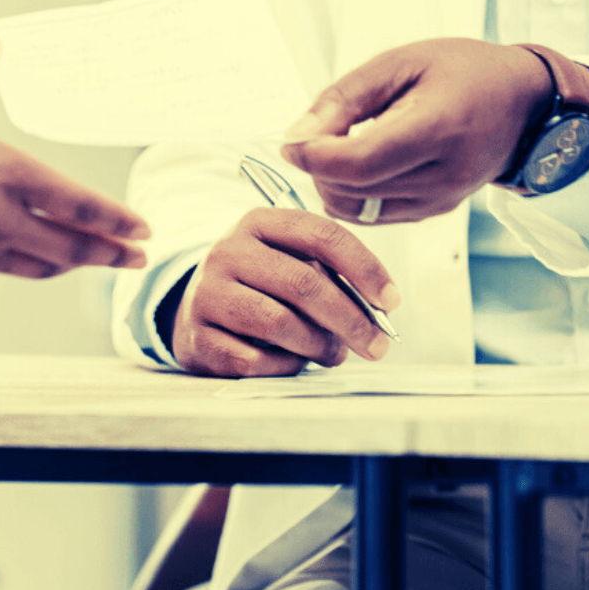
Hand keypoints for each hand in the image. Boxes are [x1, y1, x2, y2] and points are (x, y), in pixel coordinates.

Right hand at [0, 38, 149, 280]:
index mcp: (4, 174)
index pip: (77, 203)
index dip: (114, 218)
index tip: (142, 227)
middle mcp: (2, 218)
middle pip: (72, 244)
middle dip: (111, 251)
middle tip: (139, 255)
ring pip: (43, 264)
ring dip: (76, 263)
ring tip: (96, 261)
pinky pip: (7, 270)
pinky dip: (32, 266)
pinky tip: (35, 261)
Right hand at [171, 208, 397, 376]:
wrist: (196, 312)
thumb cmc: (260, 287)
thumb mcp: (287, 262)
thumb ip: (328, 276)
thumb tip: (376, 312)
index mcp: (258, 222)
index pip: (321, 234)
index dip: (364, 268)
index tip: (391, 301)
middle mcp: (228, 251)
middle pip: (303, 283)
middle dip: (350, 319)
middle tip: (377, 345)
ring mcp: (208, 294)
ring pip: (279, 323)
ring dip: (319, 345)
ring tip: (333, 354)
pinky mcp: (198, 336)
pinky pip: (255, 360)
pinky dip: (284, 366)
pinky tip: (292, 362)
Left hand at [280, 39, 552, 223]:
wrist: (522, 102)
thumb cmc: (464, 71)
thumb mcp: (400, 62)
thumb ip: (345, 98)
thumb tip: (299, 136)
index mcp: (438, 128)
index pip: (360, 163)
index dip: (314, 157)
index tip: (292, 141)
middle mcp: (444, 174)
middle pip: (353, 192)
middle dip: (318, 168)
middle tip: (314, 136)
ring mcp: (443, 199)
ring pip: (358, 212)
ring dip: (333, 185)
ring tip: (338, 147)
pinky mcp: (437, 211)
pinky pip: (376, 216)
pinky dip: (354, 195)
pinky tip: (359, 163)